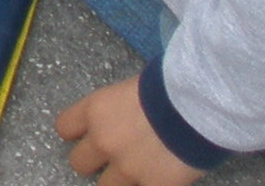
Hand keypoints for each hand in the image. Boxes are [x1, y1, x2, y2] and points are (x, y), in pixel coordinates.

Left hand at [55, 77, 202, 185]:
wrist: (199, 108)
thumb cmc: (170, 87)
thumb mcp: (134, 88)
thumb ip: (118, 109)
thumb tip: (124, 117)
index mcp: (96, 110)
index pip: (65, 128)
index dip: (77, 133)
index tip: (89, 134)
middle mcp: (103, 141)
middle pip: (79, 163)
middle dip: (95, 161)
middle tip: (115, 156)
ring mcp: (126, 168)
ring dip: (120, 179)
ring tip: (140, 168)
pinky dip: (147, 184)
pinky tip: (158, 176)